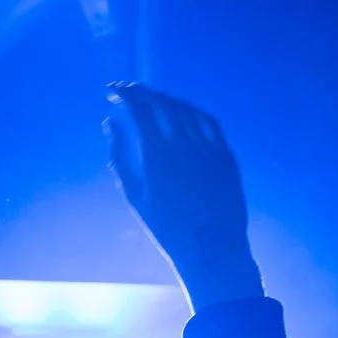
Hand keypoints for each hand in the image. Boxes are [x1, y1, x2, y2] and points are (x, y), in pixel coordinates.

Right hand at [105, 84, 263, 313]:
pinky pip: (209, 122)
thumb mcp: (133, 193)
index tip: (112, 90)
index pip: (140, 110)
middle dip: (142, 92)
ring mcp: (210, 150)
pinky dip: (191, 111)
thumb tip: (110, 122)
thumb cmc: (165, 225)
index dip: (124, 95)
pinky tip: (181, 111)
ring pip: (186, 109)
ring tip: (152, 98)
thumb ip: (119, 154)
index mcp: (157, 157)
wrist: (211, 248)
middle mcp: (185, 147)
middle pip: (163, 104)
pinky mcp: (227, 156)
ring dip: (166, 99)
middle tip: (128, 90)